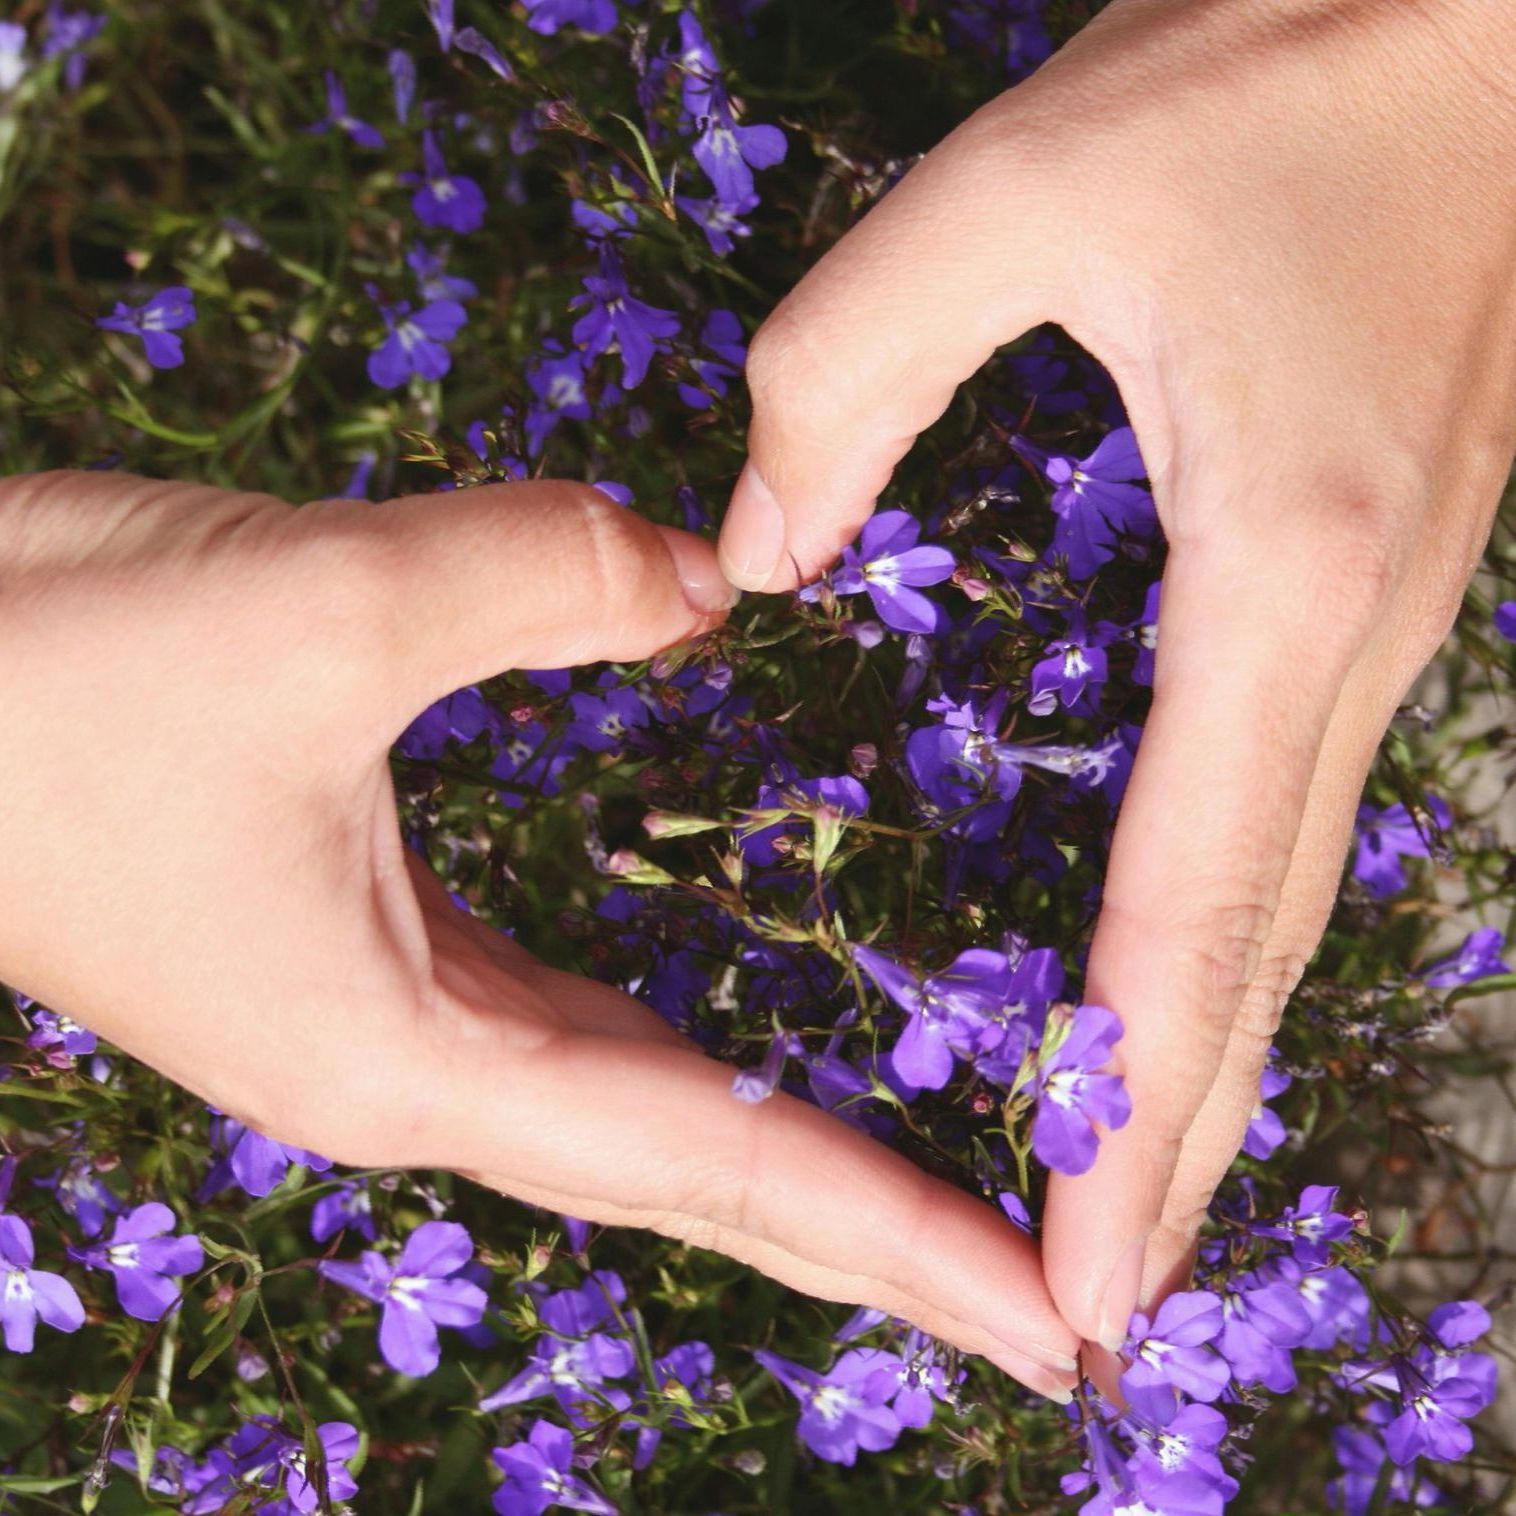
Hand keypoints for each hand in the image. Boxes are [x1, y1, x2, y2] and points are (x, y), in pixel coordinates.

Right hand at [0, 470, 1078, 1392]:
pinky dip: (685, 1071)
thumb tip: (719, 577)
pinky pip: (575, 1033)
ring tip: (932, 1200)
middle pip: (700, 1178)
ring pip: (642, 1118)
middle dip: (877, 1238)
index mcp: (410, 1053)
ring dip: (786, 1164)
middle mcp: (417, 1069)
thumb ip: (544, 576)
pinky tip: (743, 1067)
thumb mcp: (318, 606)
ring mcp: (391, 1020)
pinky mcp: (370, 952)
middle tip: (1046, 1297)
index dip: (896, 1235)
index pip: (715, 1165)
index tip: (1051, 1316)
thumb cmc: (50, 678)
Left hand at [717, 0, 1514, 1350]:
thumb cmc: (1286, 64)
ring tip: (1128, 1195)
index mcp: (1281, 570)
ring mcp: (1383, 614)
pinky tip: (1174, 982)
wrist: (1494, 7)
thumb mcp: (1029, 187)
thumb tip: (752, 551)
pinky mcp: (1363, 576)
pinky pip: (1284, 804)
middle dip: (1180, 1141)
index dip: (1129, 1098)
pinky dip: (1224, 931)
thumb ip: (851, 370)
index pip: (1191, 897)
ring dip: (1206, 1055)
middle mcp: (1355, 634)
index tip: (1080, 1264)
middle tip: (1097, 1307)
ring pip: (1284, 892)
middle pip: (1259, 948)